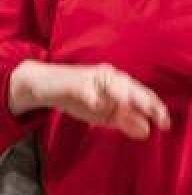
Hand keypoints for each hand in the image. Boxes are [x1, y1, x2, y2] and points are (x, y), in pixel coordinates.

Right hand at [8, 61, 170, 139]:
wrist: (41, 84)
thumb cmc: (73, 96)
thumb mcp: (101, 112)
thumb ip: (123, 120)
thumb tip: (146, 130)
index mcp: (115, 82)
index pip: (140, 92)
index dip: (154, 106)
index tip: (165, 123)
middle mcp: (105, 76)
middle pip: (130, 87)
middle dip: (143, 101)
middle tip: (155, 116)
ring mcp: (88, 78)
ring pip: (110, 86)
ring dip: (120, 96)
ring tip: (129, 106)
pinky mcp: (71, 83)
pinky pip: (84, 89)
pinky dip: (90, 95)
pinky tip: (95, 102)